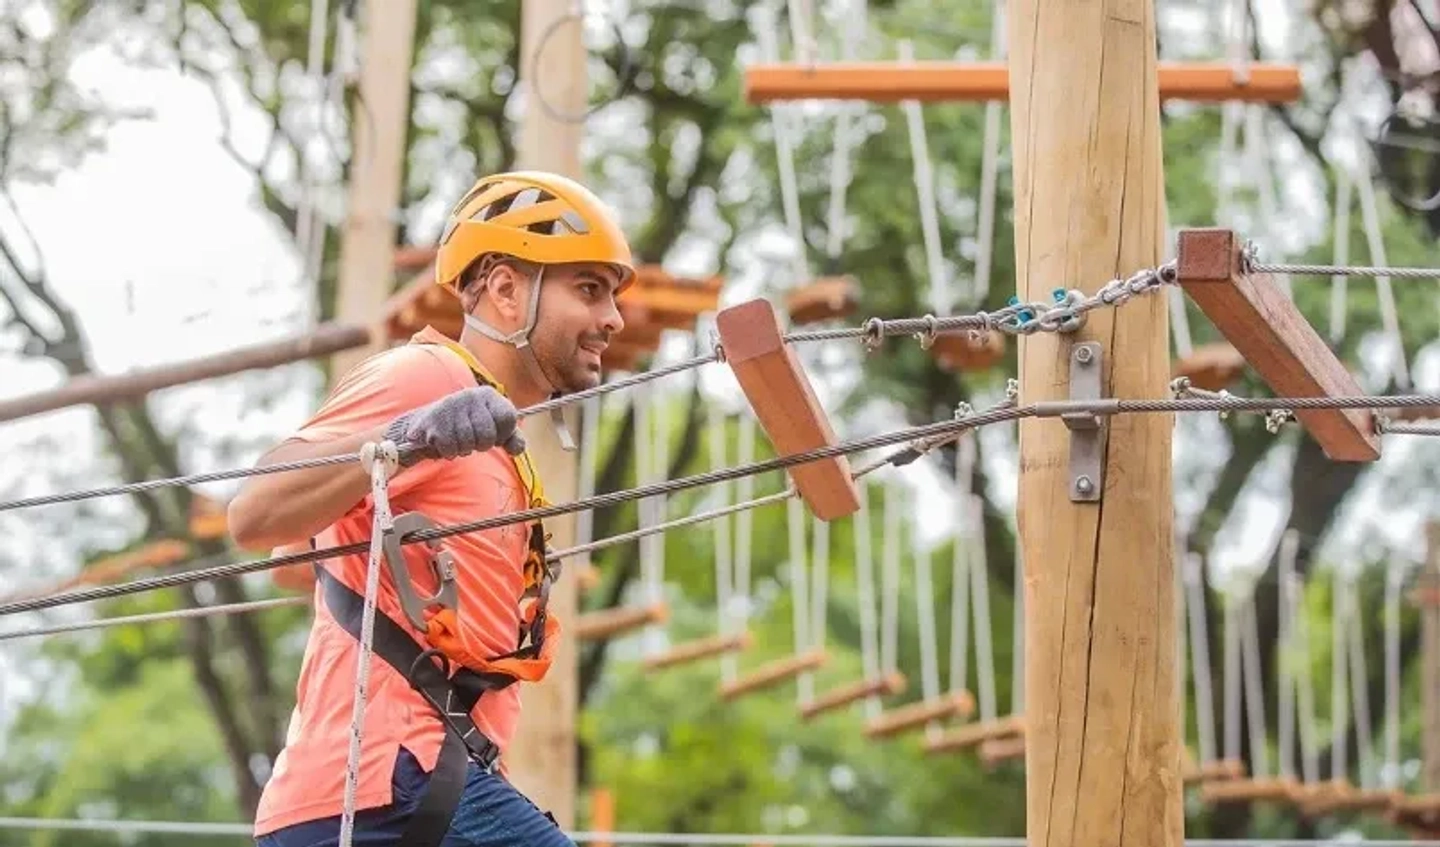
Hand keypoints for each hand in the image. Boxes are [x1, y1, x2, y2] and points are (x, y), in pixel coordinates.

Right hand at [386, 386, 525, 464]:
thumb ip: (513, 438)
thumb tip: (517, 449)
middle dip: (480, 444)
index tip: (493, 433)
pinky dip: (448, 451)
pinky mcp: (434, 420)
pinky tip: (444, 441)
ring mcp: (451, 406)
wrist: (427, 424)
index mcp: (488, 394)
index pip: (509, 419)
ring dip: (463, 449)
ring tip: (457, 439)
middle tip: (472, 438)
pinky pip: (450, 448)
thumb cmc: (467, 427)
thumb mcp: (493, 429)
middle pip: (488, 436)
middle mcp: (470, 395)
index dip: (502, 433)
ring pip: (468, 444)